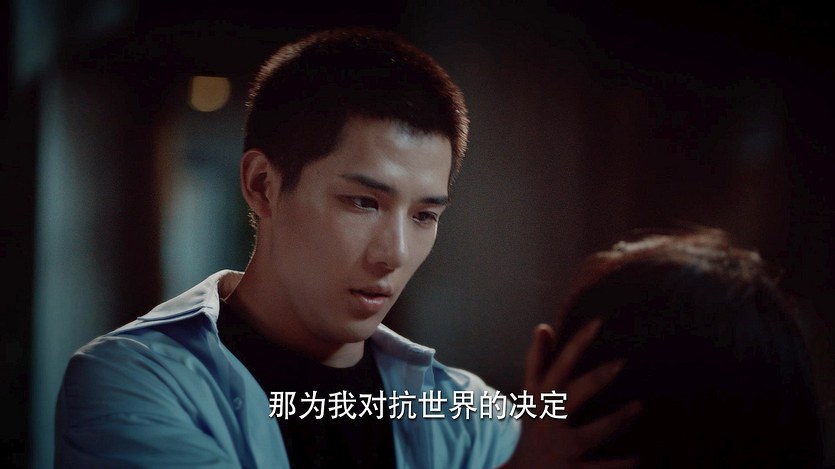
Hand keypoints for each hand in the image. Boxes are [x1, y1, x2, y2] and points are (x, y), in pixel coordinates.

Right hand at [500, 319, 639, 468]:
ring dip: (616, 420)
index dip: (575, 343)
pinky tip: (640, 458)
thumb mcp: (529, 395)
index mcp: (538, 398)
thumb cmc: (531, 426)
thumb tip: (544, 327)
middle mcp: (547, 420)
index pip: (553, 364)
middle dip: (595, 379)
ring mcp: (559, 447)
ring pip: (591, 432)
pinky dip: (621, 465)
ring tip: (639, 406)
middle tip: (621, 362)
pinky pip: (601, 468)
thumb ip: (538, 362)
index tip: (598, 321)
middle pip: (570, 395)